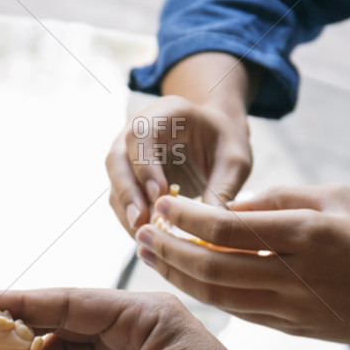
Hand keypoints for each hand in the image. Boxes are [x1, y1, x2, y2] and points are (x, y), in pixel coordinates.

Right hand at [106, 95, 253, 233]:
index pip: (141, 134)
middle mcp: (138, 128)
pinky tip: (147, 236)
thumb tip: (206, 231)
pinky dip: (129, 218)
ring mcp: (127, 151)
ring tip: (143, 236)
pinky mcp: (126, 175)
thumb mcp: (235, 162)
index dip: (145, 165)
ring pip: (114, 181)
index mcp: (167, 113)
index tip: (159, 194)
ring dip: (125, 210)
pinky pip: (119, 198)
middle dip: (127, 193)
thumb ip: (222, 190)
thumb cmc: (225, 143)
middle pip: (117, 158)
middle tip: (140, 222)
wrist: (214, 137)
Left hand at [135, 184, 349, 345]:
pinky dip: (204, 293)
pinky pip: (235, 310)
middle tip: (141, 233)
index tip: (163, 205)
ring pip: (217, 296)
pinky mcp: (288, 329)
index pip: (228, 228)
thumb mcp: (334, 198)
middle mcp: (295, 276)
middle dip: (168, 252)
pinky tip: (185, 276)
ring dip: (178, 276)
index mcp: (307, 235)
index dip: (186, 218)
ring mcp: (290, 309)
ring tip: (151, 255)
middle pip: (211, 268)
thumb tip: (223, 208)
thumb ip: (277, 198)